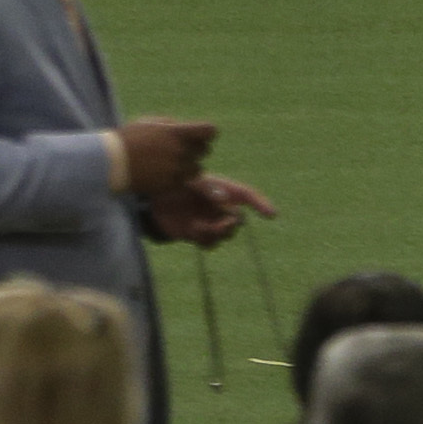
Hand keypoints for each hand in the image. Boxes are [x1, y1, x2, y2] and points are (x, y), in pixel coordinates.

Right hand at [114, 115, 217, 196]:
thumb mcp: (148, 123)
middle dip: (195, 149)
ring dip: (189, 165)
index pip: (209, 131)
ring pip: (199, 169)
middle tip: (179, 148)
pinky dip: (179, 177)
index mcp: (177, 133)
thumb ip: (172, 125)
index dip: (206, 132)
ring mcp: (178, 169)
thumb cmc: (129, 138)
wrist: (113, 162)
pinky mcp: (173, 184)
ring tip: (170, 162)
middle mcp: (181, 151)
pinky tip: (163, 172)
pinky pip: (186, 181)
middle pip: (205, 150)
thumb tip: (188, 131)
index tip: (199, 133)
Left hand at [148, 173, 275, 247]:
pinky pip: (210, 243)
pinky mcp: (199, 233)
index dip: (261, 203)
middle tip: (222, 222)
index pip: (246, 195)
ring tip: (199, 226)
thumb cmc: (171, 183)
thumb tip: (224, 200)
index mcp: (219, 189)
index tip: (273, 214)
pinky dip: (203, 239)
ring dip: (216, 233)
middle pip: (237, 220)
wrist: (149, 199)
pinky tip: (192, 230)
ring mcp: (210, 221)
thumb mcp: (187, 181)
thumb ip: (206, 188)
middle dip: (231, 223)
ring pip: (225, 234)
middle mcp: (219, 207)